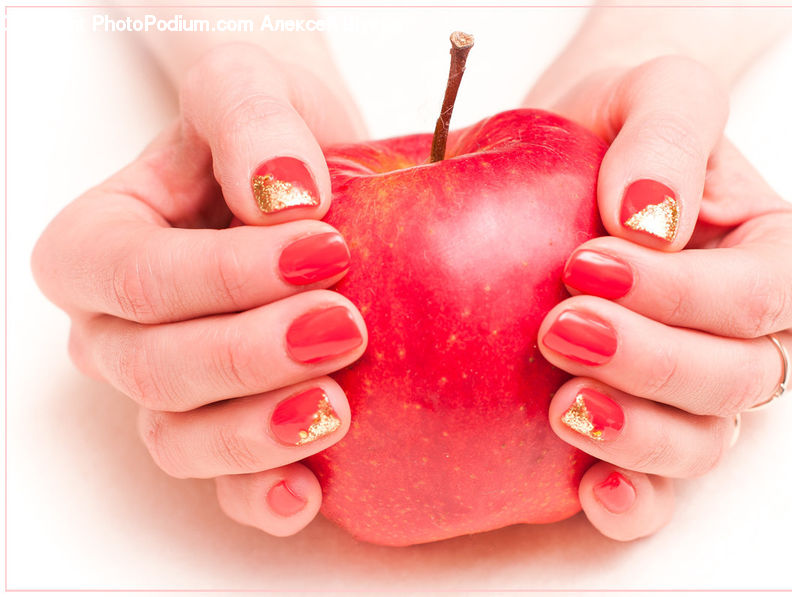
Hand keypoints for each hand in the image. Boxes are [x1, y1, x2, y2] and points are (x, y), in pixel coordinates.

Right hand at [32, 43, 367, 535]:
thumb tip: (280, 195)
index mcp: (97, 246)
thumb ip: (250, 121)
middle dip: (250, 356)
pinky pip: (225, 485)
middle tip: (344, 326)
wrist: (306, 172)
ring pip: (181, 440)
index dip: (226, 276)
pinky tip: (308, 490)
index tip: (323, 249)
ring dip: (256, 434)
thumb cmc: (263, 129)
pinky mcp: (227, 427)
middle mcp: (116, 329)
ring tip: (336, 407)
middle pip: (157, 369)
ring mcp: (168, 389)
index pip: (141, 277)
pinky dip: (262, 496)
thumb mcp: (248, 87)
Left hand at [533, 57, 791, 539]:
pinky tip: (589, 488)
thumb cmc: (623, 128)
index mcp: (786, 259)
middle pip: (735, 380)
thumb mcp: (654, 92)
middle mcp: (758, 339)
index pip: (767, 295)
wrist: (568, 167)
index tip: (591, 263)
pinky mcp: (642, 429)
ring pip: (700, 444)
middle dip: (650, 362)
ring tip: (563, 406)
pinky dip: (631, 500)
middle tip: (560, 329)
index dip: (688, 293)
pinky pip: (657, 490)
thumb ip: (669, 132)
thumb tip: (652, 219)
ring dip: (636, 436)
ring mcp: (701, 394)